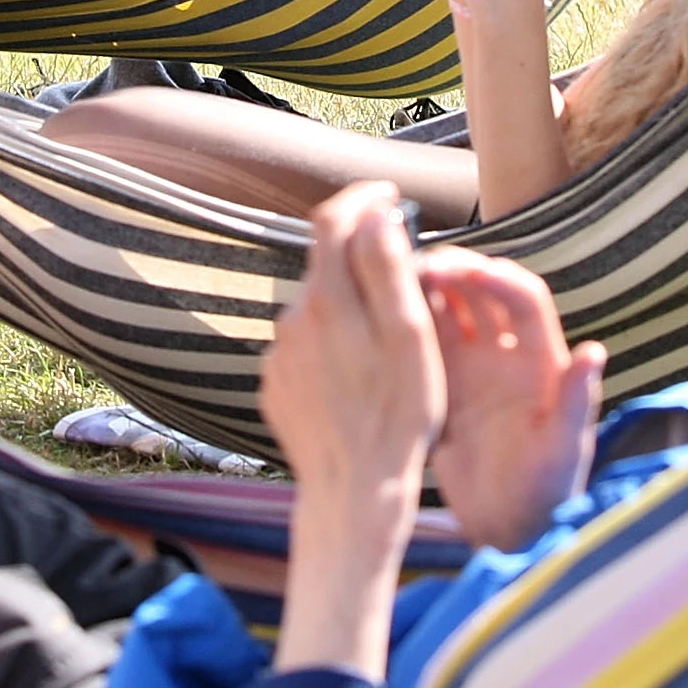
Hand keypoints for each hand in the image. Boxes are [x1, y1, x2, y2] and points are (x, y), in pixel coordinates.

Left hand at [263, 183, 445, 499]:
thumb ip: (388, 270)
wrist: (354, 492)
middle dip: (361, 259)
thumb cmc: (398, 417)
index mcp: (329, 299)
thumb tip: (377, 215)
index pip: (332, 219)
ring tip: (387, 348)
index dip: (362, 198)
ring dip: (348, 309)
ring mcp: (281, 354)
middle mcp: (293, 319)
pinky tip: (359, 380)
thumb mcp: (410, 337)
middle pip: (326, 265)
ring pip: (318, 309)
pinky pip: (306, 348)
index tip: (388, 196)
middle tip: (404, 280)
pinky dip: (332, 347)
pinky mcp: (277, 384)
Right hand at [419, 247, 603, 550]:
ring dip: (424, 289)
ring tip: (390, 282)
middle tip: (415, 267)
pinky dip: (403, 324)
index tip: (463, 272)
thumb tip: (593, 351)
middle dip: (453, 271)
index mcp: (541, 361)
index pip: (523, 299)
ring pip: (447, 311)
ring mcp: (471, 369)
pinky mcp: (441, 388)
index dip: (496, 278)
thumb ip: (577, 400)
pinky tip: (378, 317)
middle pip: (480, 292)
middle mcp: (506, 355)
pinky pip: (421, 345)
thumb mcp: (564, 449)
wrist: (508, 530)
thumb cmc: (548, 492)